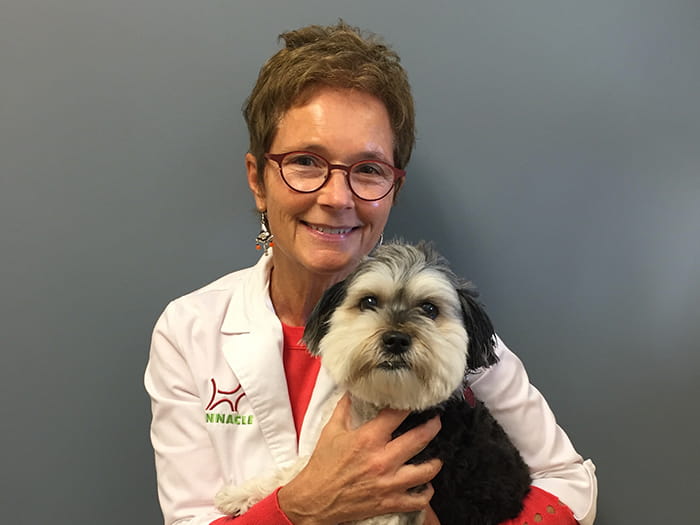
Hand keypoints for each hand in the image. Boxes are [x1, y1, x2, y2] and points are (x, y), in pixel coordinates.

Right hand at [278, 394, 441, 524]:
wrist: (314, 500)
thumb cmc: (322, 465)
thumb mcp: (331, 431)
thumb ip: (344, 408)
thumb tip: (352, 390)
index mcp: (368, 439)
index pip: (397, 415)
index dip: (410, 404)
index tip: (417, 399)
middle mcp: (382, 460)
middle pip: (420, 439)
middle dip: (433, 426)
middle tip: (436, 421)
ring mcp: (388, 483)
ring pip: (426, 471)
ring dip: (435, 461)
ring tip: (436, 455)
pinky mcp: (389, 502)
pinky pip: (419, 500)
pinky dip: (426, 492)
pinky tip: (425, 485)